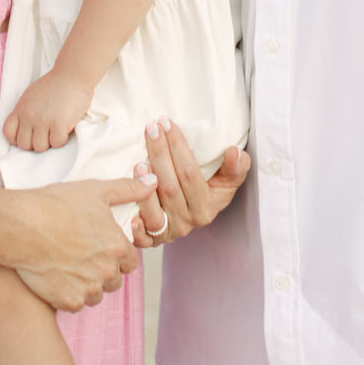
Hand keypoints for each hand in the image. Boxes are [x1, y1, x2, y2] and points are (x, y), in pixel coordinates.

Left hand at [2, 68, 94, 151]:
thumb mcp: (31, 96)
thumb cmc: (54, 85)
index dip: (17, 139)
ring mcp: (43, 120)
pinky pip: (57, 143)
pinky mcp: (59, 124)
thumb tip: (25, 130)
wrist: (72, 75)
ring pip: (40, 147)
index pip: (8, 133)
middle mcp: (29, 116)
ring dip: (49, 142)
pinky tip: (64, 128)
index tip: (28, 135)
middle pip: (24, 145)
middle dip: (35, 142)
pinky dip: (62, 139)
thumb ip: (25, 112)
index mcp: (20, 109)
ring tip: (55, 130)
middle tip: (45, 134)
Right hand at [5, 175, 154, 311]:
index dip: (116, 254)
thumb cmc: (56, 204)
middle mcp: (107, 272)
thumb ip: (127, 189)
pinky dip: (69, 294)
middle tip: (82, 254)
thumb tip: (151, 184)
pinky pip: (76, 304)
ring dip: (88, 284)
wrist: (20, 226)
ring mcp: (88, 290)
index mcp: (117, 247)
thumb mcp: (95, 190)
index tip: (99, 246)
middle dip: (103, 270)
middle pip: (114, 279)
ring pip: (96, 294)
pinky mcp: (69, 302)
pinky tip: (57, 275)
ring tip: (68, 264)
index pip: (130, 261)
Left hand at [129, 117, 249, 247]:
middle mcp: (188, 222)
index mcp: (206, 207)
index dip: (178, 148)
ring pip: (154, 212)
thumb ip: (235, 167)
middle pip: (170, 187)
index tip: (168, 124)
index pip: (190, 174)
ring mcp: (169, 232)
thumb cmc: (209, 191)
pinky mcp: (152, 241)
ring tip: (138, 162)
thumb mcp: (227, 181)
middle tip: (151, 129)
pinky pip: (141, 238)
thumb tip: (234, 152)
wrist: (194, 215)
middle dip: (159, 155)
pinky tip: (127, 204)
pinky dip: (134, 224)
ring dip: (144, 187)